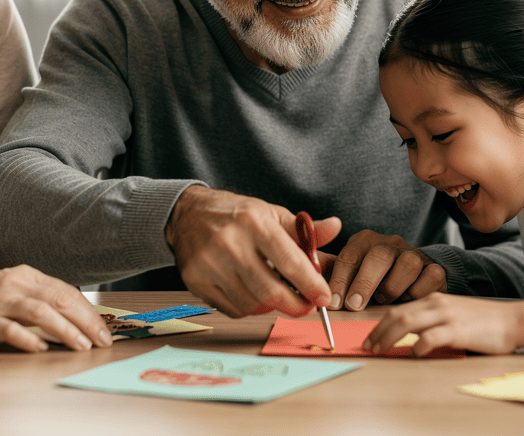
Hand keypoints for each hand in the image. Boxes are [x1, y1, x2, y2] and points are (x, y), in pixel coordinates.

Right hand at [0, 264, 112, 352]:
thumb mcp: (12, 289)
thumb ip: (39, 297)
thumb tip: (75, 315)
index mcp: (26, 274)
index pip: (66, 291)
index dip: (89, 311)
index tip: (104, 330)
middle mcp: (14, 284)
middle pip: (59, 300)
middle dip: (85, 322)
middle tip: (102, 341)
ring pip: (39, 312)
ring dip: (65, 330)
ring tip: (81, 346)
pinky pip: (9, 329)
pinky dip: (27, 339)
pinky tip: (41, 349)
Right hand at [165, 186, 341, 318]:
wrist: (188, 213)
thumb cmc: (237, 214)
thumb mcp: (272, 214)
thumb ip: (305, 229)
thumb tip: (336, 228)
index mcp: (254, 222)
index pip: (289, 261)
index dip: (311, 284)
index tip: (324, 297)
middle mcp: (230, 243)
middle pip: (271, 292)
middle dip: (296, 306)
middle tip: (307, 306)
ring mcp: (209, 264)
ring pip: (252, 304)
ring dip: (272, 306)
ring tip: (277, 294)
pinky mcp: (195, 280)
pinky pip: (233, 309)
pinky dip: (249, 307)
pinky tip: (252, 292)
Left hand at [328, 229, 445, 310]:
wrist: (415, 275)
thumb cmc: (375, 280)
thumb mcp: (352, 275)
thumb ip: (334, 279)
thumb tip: (314, 292)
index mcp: (365, 241)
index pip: (350, 256)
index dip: (340, 280)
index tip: (334, 303)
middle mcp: (391, 243)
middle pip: (379, 256)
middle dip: (364, 283)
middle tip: (355, 305)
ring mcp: (415, 254)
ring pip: (407, 265)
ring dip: (393, 288)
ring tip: (383, 300)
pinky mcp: (435, 268)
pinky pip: (430, 279)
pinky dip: (418, 293)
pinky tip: (408, 299)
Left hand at [363, 292, 521, 355]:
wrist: (513, 320)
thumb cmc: (483, 321)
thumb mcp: (452, 313)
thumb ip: (432, 319)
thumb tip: (408, 334)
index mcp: (433, 299)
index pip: (398, 309)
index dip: (379, 324)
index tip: (370, 338)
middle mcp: (437, 303)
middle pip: (397, 315)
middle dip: (378, 332)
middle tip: (368, 347)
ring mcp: (447, 315)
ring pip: (407, 323)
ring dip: (388, 338)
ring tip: (380, 350)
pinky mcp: (458, 330)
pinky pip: (430, 337)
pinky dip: (417, 347)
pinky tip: (414, 355)